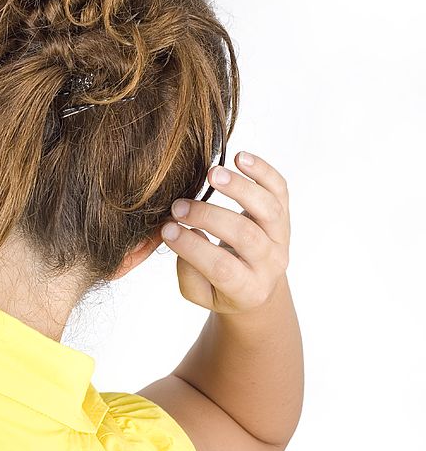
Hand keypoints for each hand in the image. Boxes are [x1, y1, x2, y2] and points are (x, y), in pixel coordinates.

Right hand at [159, 151, 290, 315]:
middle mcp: (271, 263)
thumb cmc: (220, 287)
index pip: (221, 267)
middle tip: (178, 206)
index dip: (192, 247)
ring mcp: (281, 236)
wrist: (258, 284)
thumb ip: (189, 272)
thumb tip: (184, 235)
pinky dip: (263, 171)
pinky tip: (240, 157)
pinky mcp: (284, 213)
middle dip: (208, 216)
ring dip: (239, 188)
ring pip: (268, 209)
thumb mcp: (200, 293)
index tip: (166, 229)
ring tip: (212, 173)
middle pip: (245, 236)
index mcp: (249, 289)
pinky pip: (279, 189)